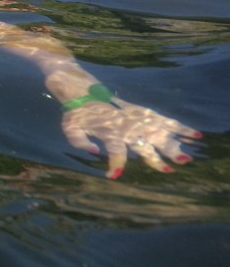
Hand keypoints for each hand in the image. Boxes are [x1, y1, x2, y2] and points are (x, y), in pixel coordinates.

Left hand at [61, 96, 201, 178]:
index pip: (115, 149)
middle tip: (168, 170)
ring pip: (158, 134)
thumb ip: (79, 140)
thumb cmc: (77, 114)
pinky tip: (196, 135)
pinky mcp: (143, 113)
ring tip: (186, 158)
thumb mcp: (70, 127)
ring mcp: (137, 119)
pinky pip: (165, 120)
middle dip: (155, 157)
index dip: (115, 163)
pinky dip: (180, 127)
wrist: (83, 91)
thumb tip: (94, 152)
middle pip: (143, 144)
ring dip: (172, 146)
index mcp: (108, 130)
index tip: (114, 175)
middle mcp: (126, 126)